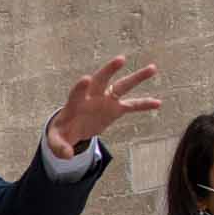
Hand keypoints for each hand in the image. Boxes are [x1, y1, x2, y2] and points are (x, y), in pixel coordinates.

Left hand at [46, 55, 161, 153]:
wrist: (71, 130)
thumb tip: (68, 155)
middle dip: (109, 70)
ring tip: (153, 68)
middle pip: (100, 81)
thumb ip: (59, 147)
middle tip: (120, 59)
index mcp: (74, 104)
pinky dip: (144, 104)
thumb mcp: (56, 141)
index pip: (76, 93)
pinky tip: (158, 103)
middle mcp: (91, 97)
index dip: (80, 87)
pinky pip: (132, 105)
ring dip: (136, 78)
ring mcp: (105, 100)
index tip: (85, 79)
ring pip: (121, 87)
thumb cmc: (61, 133)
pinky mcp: (115, 109)